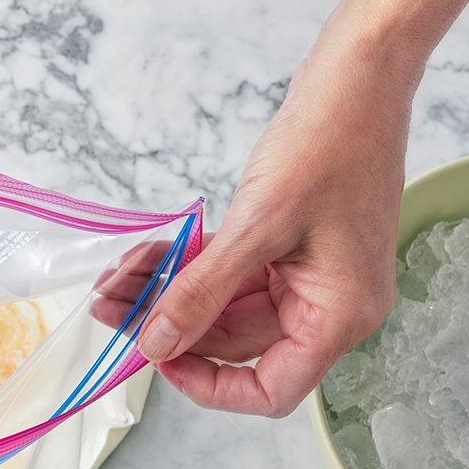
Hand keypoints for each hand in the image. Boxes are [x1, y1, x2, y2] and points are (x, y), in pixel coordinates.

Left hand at [110, 0, 468, 415]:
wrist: (357, 79)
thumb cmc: (328, 146)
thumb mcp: (256, 227)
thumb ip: (202, 293)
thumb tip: (154, 344)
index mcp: (338, 317)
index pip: (272, 390)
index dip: (211, 387)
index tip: (158, 358)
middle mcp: (326, 307)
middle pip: (235, 344)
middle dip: (169, 324)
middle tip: (110, 304)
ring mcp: (307, 278)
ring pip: (224, 307)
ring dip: (170, 292)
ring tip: (116, 277)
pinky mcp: (288, 250)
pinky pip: (230, 274)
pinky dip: (190, 265)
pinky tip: (146, 254)